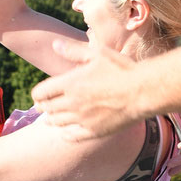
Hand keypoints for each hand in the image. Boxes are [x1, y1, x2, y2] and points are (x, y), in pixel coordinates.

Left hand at [31, 40, 150, 137]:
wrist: (143, 92)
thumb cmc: (122, 69)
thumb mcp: (97, 54)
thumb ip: (73, 50)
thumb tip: (54, 44)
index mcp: (70, 83)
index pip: (41, 93)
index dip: (37, 94)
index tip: (40, 94)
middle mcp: (72, 103)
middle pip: (46, 109)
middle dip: (43, 106)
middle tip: (43, 106)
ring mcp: (82, 119)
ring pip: (57, 123)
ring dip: (52, 120)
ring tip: (52, 119)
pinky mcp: (93, 132)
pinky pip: (71, 136)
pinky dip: (65, 133)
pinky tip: (66, 131)